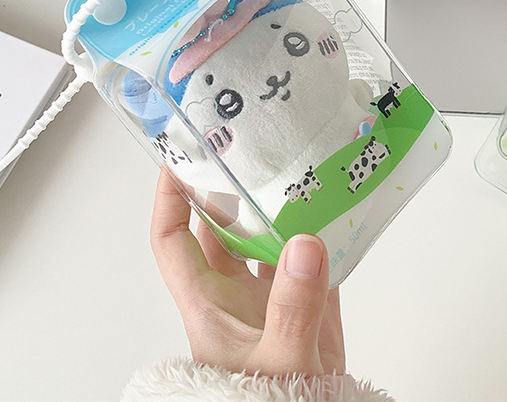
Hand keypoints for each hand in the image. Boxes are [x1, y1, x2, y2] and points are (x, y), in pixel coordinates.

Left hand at [150, 169, 345, 377]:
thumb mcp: (281, 360)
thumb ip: (292, 307)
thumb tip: (305, 244)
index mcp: (209, 302)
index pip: (173, 240)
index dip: (168, 197)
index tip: (178, 156)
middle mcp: (236, 293)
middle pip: (220, 227)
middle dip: (228, 187)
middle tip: (246, 145)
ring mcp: (273, 297)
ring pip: (267, 237)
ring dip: (278, 206)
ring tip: (294, 164)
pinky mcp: (310, 304)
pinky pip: (313, 257)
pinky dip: (323, 231)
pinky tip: (337, 207)